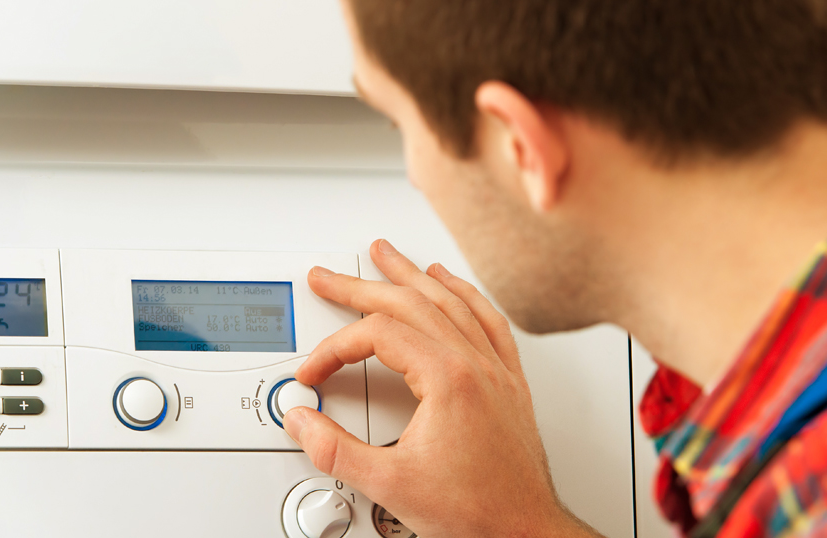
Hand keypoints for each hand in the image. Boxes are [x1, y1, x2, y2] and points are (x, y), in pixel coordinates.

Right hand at [283, 239, 600, 537]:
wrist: (524, 529)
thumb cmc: (476, 510)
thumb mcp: (389, 485)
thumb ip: (335, 450)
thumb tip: (302, 421)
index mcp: (448, 379)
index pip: (378, 335)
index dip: (334, 349)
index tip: (314, 373)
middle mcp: (475, 364)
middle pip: (411, 303)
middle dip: (361, 286)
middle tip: (328, 277)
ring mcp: (495, 370)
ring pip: (450, 302)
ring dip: (412, 275)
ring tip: (386, 256)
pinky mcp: (508, 383)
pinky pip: (487, 320)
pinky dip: (464, 294)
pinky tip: (452, 284)